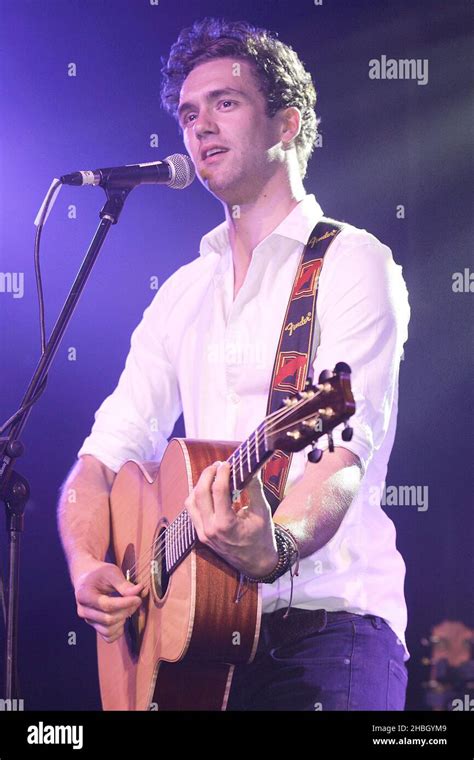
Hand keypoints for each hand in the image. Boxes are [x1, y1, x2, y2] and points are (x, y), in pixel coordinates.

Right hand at [74, 560, 144, 642]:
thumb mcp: (111, 572)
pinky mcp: (95, 626)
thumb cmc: (99, 573)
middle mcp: (83, 611)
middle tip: (137, 600)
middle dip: (126, 611)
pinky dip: (119, 631)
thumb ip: (124, 584)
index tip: (137, 598)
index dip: (125, 604)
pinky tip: (123, 618)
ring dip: (123, 621)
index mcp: (84, 595)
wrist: (86, 577)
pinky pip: (108, 637)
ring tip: (129, 608)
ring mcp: (88, 620)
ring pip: (108, 630)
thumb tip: (138, 591)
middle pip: (108, 619)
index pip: (106, 605)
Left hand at [184, 461, 277, 577]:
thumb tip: (251, 466)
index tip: (227, 463)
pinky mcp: (201, 535)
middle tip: (218, 465)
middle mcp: (210, 529)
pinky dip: (197, 497)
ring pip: (191, 502)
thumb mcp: (262, 511)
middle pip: (200, 493)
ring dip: (199, 485)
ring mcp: (203, 533)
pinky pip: (192, 511)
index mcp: (226, 524)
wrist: (257, 563)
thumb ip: (254, 488)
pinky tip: (208, 490)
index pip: (218, 491)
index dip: (222, 473)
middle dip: (207, 474)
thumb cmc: (262, 537)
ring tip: (212, 475)